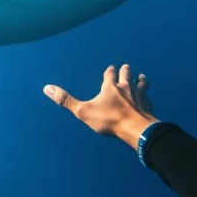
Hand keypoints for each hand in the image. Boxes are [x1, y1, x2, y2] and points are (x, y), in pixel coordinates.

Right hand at [44, 64, 158, 149]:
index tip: (110, 68)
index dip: (109, 71)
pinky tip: (148, 98)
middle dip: (125, 71)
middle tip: (125, 67)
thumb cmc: (110, 120)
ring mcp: (140, 96)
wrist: (137, 129)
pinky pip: (149, 98)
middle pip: (126, 75)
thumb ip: (66, 100)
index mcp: (111, 87)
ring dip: (140, 80)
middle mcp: (126, 88)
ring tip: (141, 77)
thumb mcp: (84, 111)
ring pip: (141, 83)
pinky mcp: (149, 106)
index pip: (110, 74)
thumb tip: (47, 88)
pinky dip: (148, 96)